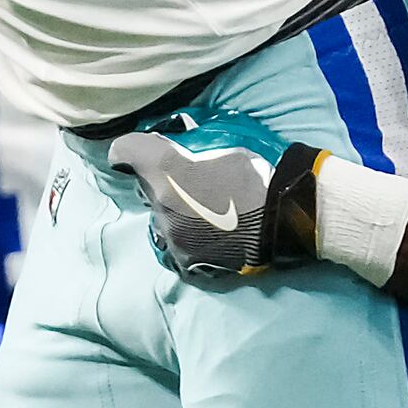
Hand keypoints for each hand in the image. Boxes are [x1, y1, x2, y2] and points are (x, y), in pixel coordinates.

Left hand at [107, 112, 326, 279]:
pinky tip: (207, 234)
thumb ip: (185, 150)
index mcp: (165, 168)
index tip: (134, 155)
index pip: (124, 151)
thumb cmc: (254, 176)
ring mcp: (171, 235)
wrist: (283, 219)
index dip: (128, 151)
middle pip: (145, 190)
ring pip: (159, 219)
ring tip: (204, 215)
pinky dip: (185, 240)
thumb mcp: (220, 147)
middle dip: (160, 187)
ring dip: (173, 216)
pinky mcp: (184, 261)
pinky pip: (174, 247)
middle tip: (190, 187)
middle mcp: (159, 203)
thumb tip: (165, 150)